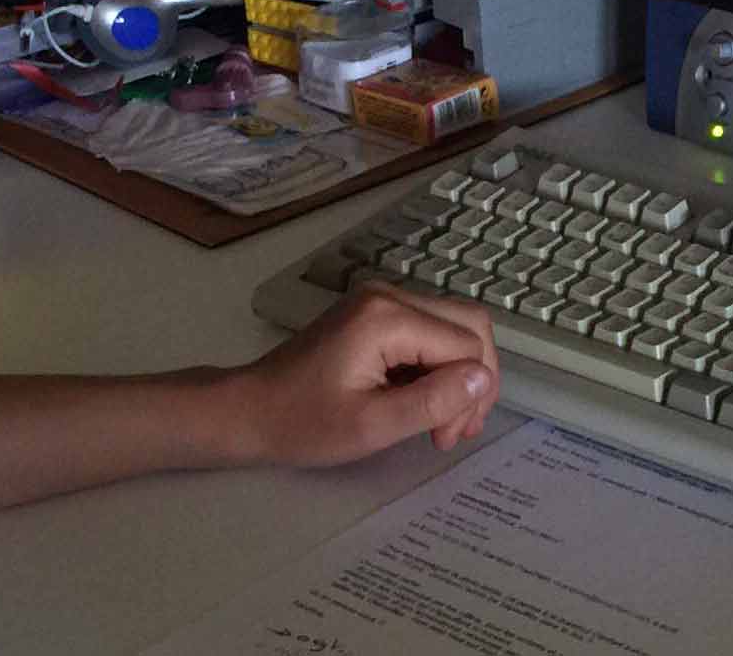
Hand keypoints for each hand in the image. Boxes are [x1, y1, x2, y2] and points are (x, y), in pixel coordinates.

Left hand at [218, 282, 502, 466]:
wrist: (249, 410)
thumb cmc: (303, 423)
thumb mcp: (372, 425)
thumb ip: (433, 401)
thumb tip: (483, 379)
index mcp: (388, 317)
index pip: (466, 345)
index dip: (471, 395)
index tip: (445, 437)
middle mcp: (390, 296)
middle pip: (469, 325)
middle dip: (473, 381)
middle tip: (452, 431)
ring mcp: (382, 301)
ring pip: (453, 328)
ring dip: (457, 377)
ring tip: (441, 423)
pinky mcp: (375, 314)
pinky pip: (429, 332)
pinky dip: (437, 369)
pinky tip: (423, 404)